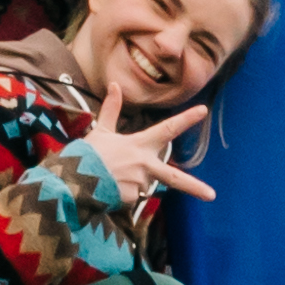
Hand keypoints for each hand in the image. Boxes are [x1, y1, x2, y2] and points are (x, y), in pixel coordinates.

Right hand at [79, 95, 214, 209]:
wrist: (72, 180)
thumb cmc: (87, 154)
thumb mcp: (101, 131)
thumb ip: (112, 110)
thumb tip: (114, 84)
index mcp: (140, 145)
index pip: (167, 129)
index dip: (186, 119)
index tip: (203, 111)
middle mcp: (144, 165)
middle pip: (175, 178)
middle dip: (195, 187)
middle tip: (212, 195)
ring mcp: (138, 183)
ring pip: (143, 185)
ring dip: (130, 182)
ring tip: (109, 177)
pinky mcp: (130, 199)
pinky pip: (130, 197)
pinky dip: (121, 194)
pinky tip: (107, 188)